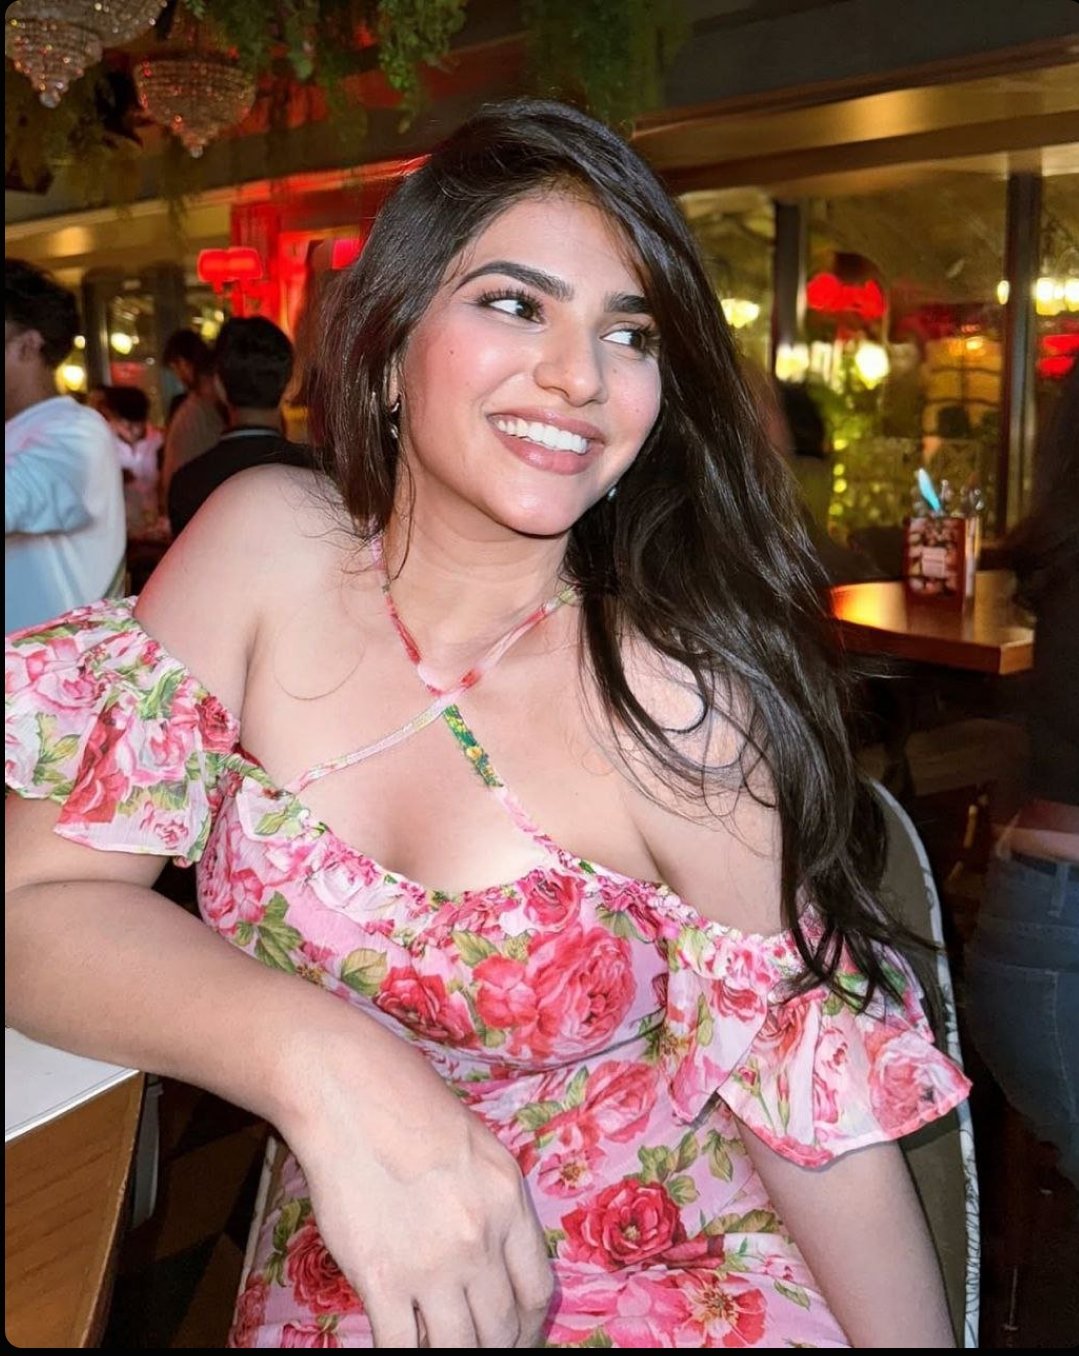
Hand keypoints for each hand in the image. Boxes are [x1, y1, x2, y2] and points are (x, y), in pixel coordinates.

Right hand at [281, 1030, 553, 1347]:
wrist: (349, 1091)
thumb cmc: (407, 1101)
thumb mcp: (477, 1145)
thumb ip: (490, 1202)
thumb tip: (490, 1255)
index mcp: (508, 1200)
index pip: (537, 1290)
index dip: (528, 1327)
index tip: (516, 1335)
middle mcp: (480, 1238)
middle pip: (501, 1327)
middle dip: (493, 1347)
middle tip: (479, 1348)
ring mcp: (431, 1264)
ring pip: (457, 1348)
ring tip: (437, 1348)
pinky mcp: (380, 1279)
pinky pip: (400, 1347)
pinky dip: (402, 1355)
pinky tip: (397, 1344)